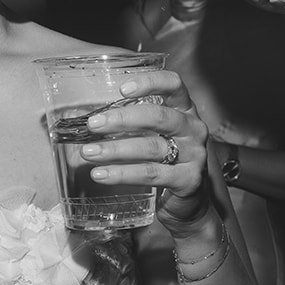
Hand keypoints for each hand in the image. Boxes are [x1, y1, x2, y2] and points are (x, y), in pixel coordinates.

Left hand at [79, 69, 214, 237]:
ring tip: (89, 153)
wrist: (190, 201)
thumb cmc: (166, 160)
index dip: (149, 82)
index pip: (174, 85)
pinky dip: (122, 174)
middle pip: (158, 116)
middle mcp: (193, 128)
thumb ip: (132, 124)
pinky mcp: (189, 180)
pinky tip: (102, 174)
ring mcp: (194, 154)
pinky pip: (151, 174)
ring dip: (115, 149)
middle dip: (122, 119)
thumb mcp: (156, 135)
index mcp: (185, 110)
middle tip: (93, 125)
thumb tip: (91, 121)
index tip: (122, 89)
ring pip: (151, 147)